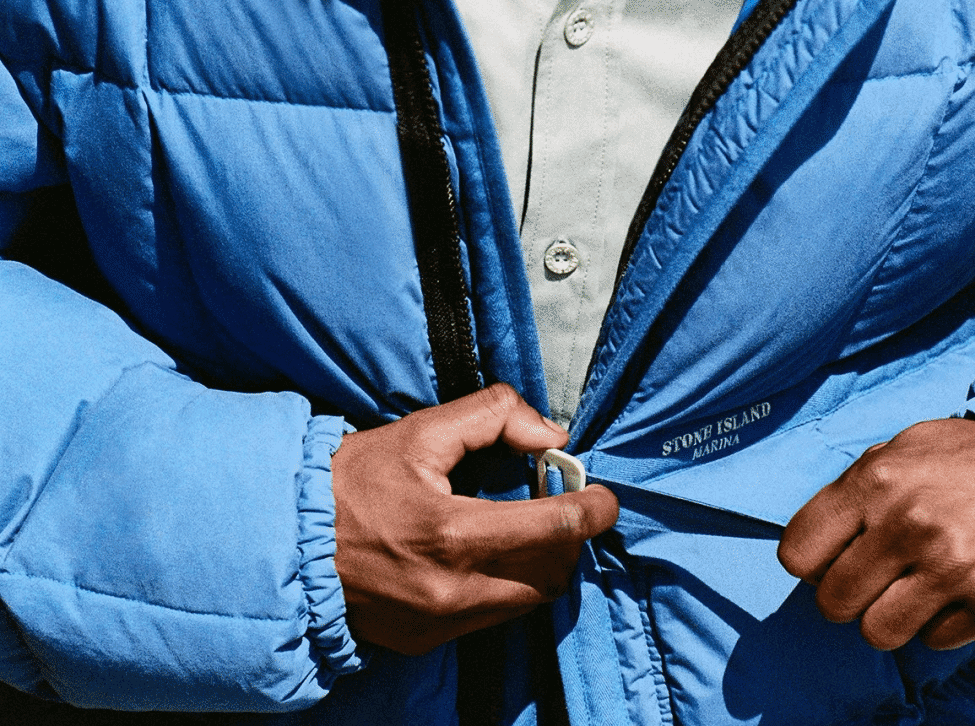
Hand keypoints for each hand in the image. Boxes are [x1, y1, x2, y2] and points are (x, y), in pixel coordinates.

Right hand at [331, 383, 619, 653]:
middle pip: (550, 574)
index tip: (605, 498)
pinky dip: (504, 586)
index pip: (552, 529)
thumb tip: (549, 431)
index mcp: (451, 533)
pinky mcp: (426, 640)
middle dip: (568, 538)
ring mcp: (438, 624)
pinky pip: (490, 618)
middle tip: (560, 504)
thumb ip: (491, 416)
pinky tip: (486, 554)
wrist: (288, 541)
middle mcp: (451, 591)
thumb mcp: (420, 431)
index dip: (591, 510)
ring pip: (525, 601)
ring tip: (525, 527)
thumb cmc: (352, 480)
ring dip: (540, 565)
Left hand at [778, 417, 974, 650]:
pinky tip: (951, 590)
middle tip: (870, 577)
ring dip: (888, 615)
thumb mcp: (904, 449)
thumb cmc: (966, 458)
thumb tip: (820, 537)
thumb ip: (857, 486)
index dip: (809, 563)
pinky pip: (932, 639)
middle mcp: (906, 524)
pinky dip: (937, 622)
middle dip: (845, 595)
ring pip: (877, 631)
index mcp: (874, 481)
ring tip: (909, 587)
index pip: (798, 552)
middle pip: (833, 602)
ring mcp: (949, 567)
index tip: (827, 559)